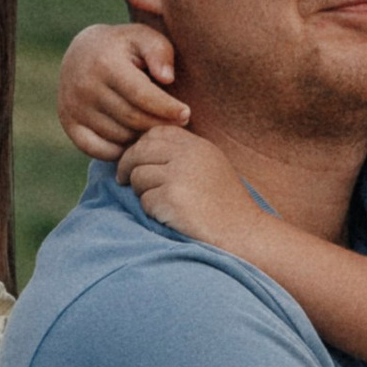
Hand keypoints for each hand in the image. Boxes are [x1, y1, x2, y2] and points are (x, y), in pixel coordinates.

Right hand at [57, 21, 189, 161]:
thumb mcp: (143, 38)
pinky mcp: (69, 124)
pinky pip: (100, 150)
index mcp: (104, 63)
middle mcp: (85, 87)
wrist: (81, 53)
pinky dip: (120, 150)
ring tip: (155, 126)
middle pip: (132, 119)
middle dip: (159, 124)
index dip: (167, 108)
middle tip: (177, 124)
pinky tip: (134, 137)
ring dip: (141, 136)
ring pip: (119, 136)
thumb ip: (160, 52)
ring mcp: (73, 108)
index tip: (186, 114)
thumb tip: (167, 78)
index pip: (141, 95)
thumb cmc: (124, 47)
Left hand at [119, 123, 266, 254]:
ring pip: (137, 176)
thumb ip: (184, 154)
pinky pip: (144, 201)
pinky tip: (170, 217)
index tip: (138, 161)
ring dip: (141, 192)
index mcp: (198, 145)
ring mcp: (179, 176)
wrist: (244, 235)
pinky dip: (151, 212)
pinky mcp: (171, 198)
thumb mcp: (210, 168)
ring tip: (161, 204)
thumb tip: (142, 148)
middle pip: (140, 151)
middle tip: (123, 180)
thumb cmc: (226, 207)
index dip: (141, 145)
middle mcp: (188, 155)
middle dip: (126, 165)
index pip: (157, 132)